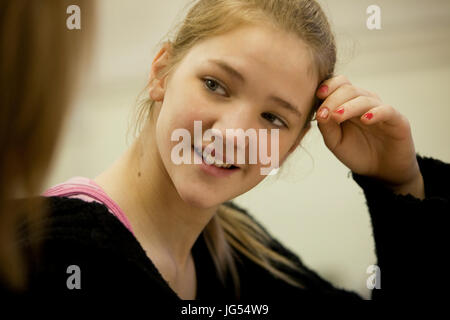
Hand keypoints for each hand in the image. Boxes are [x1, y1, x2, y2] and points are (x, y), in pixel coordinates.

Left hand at [315, 75, 423, 198]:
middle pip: (349, 89)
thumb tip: (319, 113)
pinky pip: (386, 111)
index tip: (317, 96)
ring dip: (348, 107)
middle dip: (333, 100)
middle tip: (323, 114)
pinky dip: (375, 113)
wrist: (382, 170)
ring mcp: (380, 109)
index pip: (339, 84)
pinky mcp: (397, 120)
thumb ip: (326, 127)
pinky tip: (365, 120)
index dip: (328, 87)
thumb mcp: (335, 142)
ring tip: (337, 116)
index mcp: (348, 103)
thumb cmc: (357, 152)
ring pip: (364, 99)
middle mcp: (364, 102)